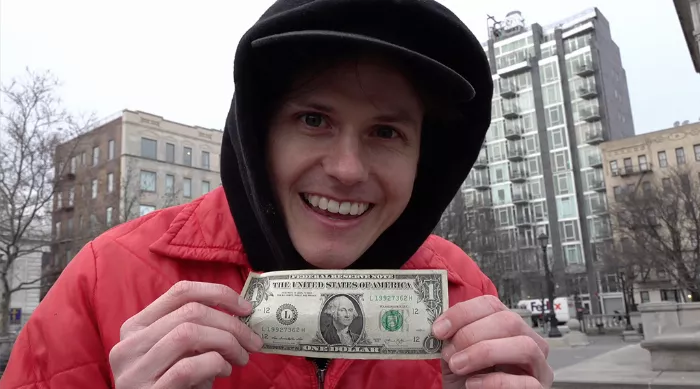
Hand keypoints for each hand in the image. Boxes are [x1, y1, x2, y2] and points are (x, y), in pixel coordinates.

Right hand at [109, 281, 262, 388]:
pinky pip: (187, 367)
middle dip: (231, 324)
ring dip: (226, 343)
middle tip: (253, 340)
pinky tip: (224, 371)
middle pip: (190, 312)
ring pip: (188, 334)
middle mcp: (128, 346)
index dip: (218, 294)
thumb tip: (240, 314)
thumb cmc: (175, 386)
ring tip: (240, 357)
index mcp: (136, 328)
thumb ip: (198, 331)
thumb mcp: (179, 354)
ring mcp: (134, 372)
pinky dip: (214, 364)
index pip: (180, 292)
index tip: (245, 308)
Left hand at [432, 295, 552, 388]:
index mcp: (508, 327)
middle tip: (449, 353)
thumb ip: (453, 338)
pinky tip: (472, 384)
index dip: (463, 313)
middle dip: (472, 334)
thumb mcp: (457, 355)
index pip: (492, 305)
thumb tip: (442, 325)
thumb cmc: (467, 381)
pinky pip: (525, 382)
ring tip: (458, 366)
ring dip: (485, 353)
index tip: (439, 330)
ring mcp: (538, 367)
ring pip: (524, 346)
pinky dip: (494, 381)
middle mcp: (529, 341)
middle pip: (510, 321)